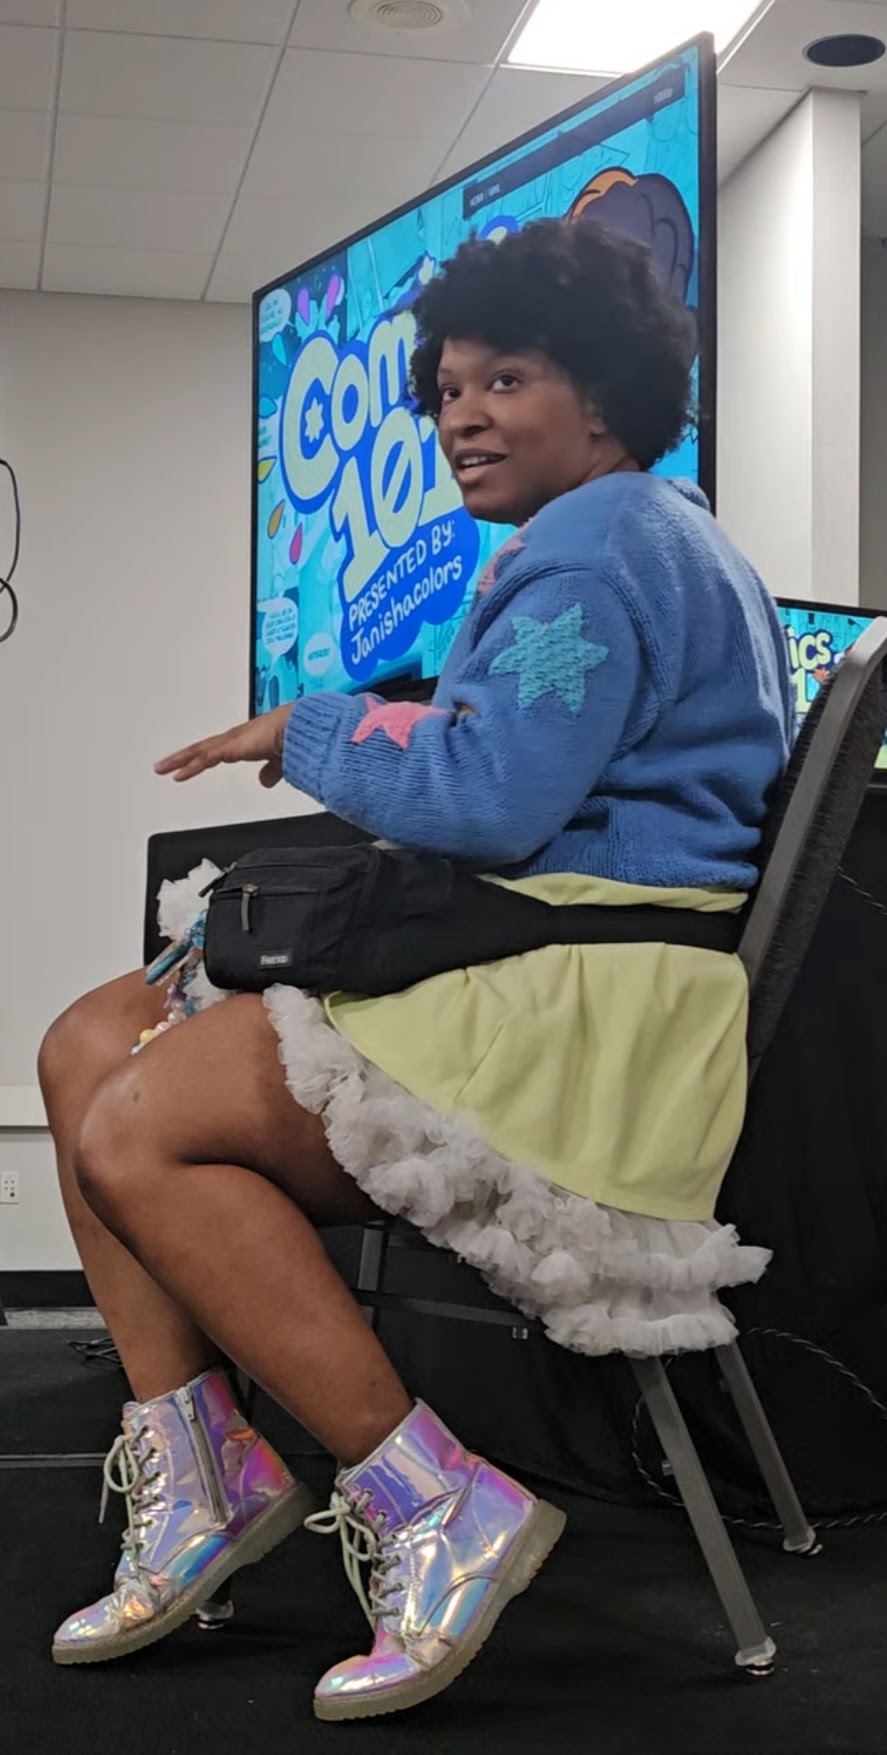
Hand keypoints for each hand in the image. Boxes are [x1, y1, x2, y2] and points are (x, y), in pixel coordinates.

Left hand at [155, 704, 293, 786]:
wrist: (300, 729)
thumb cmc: (295, 737)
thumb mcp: (280, 762)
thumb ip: (271, 770)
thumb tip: (265, 780)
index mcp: (245, 741)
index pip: (216, 750)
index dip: (201, 757)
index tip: (189, 763)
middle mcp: (235, 738)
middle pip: (201, 749)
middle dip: (181, 757)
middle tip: (163, 765)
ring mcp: (231, 742)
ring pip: (198, 752)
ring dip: (179, 760)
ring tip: (161, 768)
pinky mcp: (230, 748)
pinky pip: (205, 758)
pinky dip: (191, 766)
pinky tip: (179, 774)